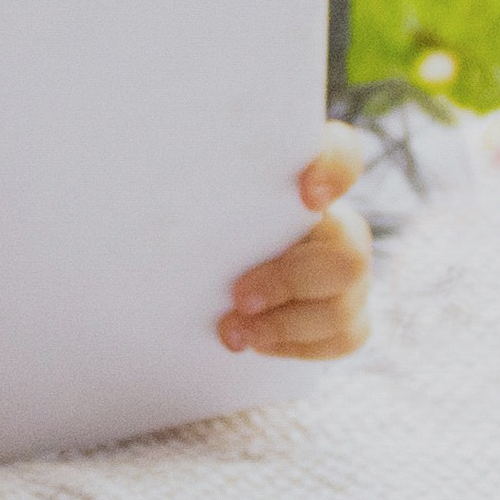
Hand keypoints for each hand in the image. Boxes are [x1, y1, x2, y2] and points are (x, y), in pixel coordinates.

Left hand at [219, 123, 370, 358]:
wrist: (211, 271)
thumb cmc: (203, 220)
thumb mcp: (202, 196)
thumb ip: (199, 184)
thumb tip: (149, 174)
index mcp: (303, 180)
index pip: (343, 153)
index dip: (337, 171)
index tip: (308, 196)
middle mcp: (336, 223)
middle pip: (349, 251)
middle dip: (290, 280)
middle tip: (239, 297)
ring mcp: (348, 271)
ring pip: (344, 302)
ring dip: (286, 325)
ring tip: (235, 332)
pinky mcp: (350, 314)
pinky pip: (346, 336)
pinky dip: (298, 346)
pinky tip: (259, 343)